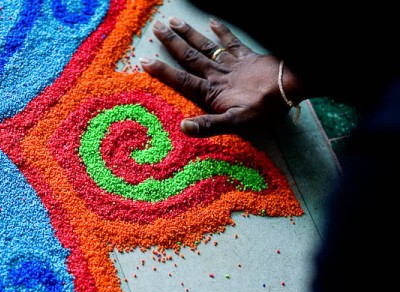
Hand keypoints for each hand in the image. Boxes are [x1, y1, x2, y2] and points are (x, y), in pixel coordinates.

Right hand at [140, 18, 300, 137]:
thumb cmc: (263, 108)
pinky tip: (211, 21)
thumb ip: (208, 125)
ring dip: (189, 34)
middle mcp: (218, 74)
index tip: (144, 61)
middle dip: (172, 43)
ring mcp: (232, 63)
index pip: (181, 81)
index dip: (162, 71)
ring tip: (174, 21)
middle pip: (190, 57)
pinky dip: (221, 31)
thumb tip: (182, 127)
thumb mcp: (235, 124)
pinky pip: (231, 41)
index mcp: (212, 92)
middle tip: (156, 28)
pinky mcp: (248, 56)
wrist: (290, 88)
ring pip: (206, 46)